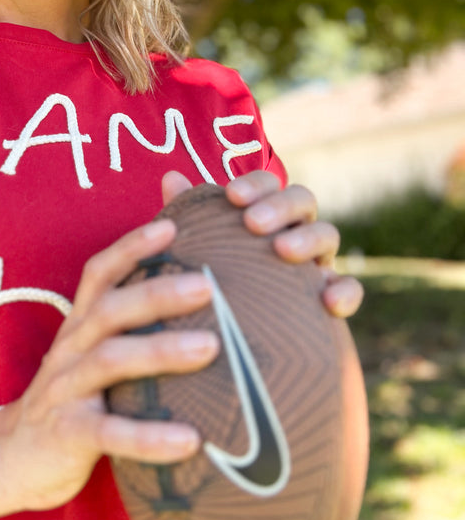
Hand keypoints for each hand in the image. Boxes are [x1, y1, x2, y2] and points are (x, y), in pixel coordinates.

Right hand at [0, 216, 218, 512]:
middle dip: (158, 292)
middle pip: (110, 309)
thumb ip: (129, 326)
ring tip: (210, 347)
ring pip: (110, 361)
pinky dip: (150, 436)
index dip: (132, 246)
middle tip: (207, 285)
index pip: (100, 273)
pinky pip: (111, 433)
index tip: (171, 225)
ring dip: (160, 350)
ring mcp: (66, 390)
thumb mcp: (92, 354)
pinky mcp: (68, 435)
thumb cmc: (73, 399)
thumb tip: (191, 293)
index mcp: (79, 326)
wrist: (9, 458)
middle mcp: (70, 349)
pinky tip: (191, 440)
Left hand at [162, 169, 362, 319]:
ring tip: (282, 251)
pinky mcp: (332, 298)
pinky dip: (345, 291)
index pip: (267, 184)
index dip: (254, 184)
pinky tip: (328, 303)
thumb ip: (190, 216)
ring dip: (308, 239)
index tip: (232, 196)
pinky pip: (350, 288)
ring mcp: (317, 262)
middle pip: (301, 200)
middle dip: (279, 206)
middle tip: (253, 223)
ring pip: (327, 235)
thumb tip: (170, 177)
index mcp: (264, 212)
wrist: (239, 342)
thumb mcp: (199, 249)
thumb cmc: (214, 280)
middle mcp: (294, 229)